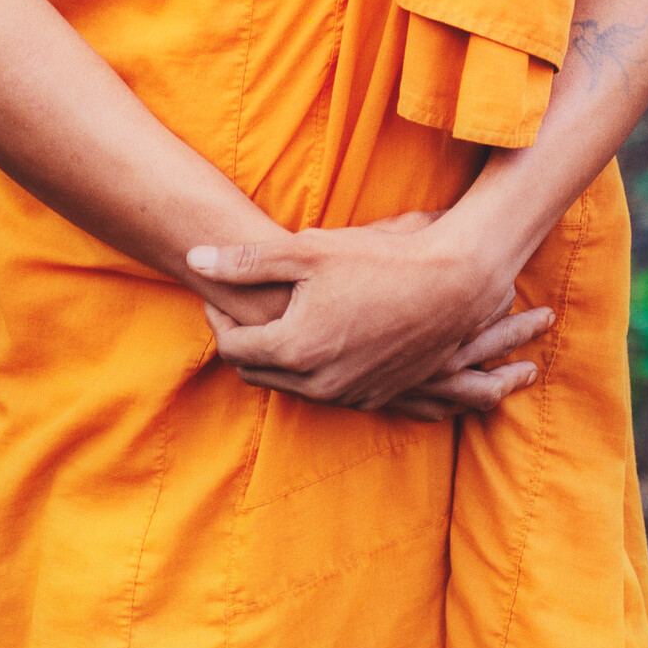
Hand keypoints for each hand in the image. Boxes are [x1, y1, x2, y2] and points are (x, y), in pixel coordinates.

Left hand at [188, 218, 549, 414]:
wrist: (453, 285)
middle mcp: (317, 383)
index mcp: (294, 349)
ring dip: (276, 357)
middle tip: (238, 308)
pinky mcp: (376, 397)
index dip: (218, 319)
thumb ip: (246, 261)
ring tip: (278, 319)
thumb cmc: (379, 260)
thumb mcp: (308, 250)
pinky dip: (313, 369)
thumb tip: (194, 260)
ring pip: (290, 385)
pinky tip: (320, 335)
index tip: (216, 295)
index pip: (232, 347)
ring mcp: (349, 395)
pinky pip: (327, 390)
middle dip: (241, 341)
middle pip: (255, 372)